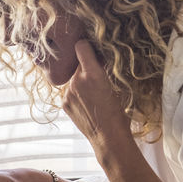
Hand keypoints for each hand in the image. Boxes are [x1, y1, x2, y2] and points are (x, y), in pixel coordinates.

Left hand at [61, 40, 134, 157]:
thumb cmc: (118, 112)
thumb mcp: (116, 85)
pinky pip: (70, 91)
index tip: (91, 49)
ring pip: (74, 79)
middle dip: (87, 67)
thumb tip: (99, 58)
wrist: (108, 136)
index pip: (81, 46)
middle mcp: (77, 81)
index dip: (86, 46)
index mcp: (93, 74)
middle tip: (99, 77)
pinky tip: (87, 104)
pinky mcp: (64, 103)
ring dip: (82, 82)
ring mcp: (68, 93)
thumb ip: (103, 70)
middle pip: (78, 64)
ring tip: (94, 96)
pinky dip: (77, 94)